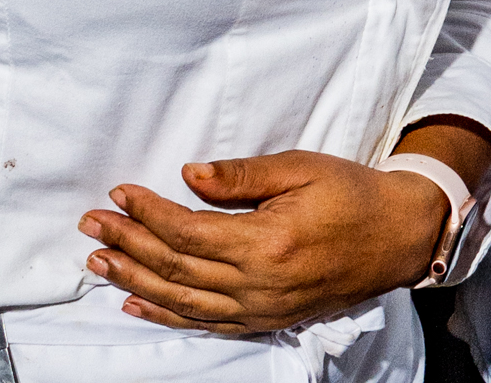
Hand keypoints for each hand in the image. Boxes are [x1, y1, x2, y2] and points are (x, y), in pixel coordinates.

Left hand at [79, 151, 447, 333]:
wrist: (398, 236)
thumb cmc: (353, 193)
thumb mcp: (302, 168)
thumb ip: (242, 176)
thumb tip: (187, 174)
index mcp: (266, 243)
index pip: (187, 230)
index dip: (148, 212)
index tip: (121, 191)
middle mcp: (257, 284)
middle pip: (175, 266)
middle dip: (128, 243)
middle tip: (92, 224)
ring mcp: (260, 309)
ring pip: (181, 300)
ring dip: (134, 279)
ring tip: (99, 261)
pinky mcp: (265, 320)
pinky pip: (204, 323)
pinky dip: (165, 314)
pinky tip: (137, 302)